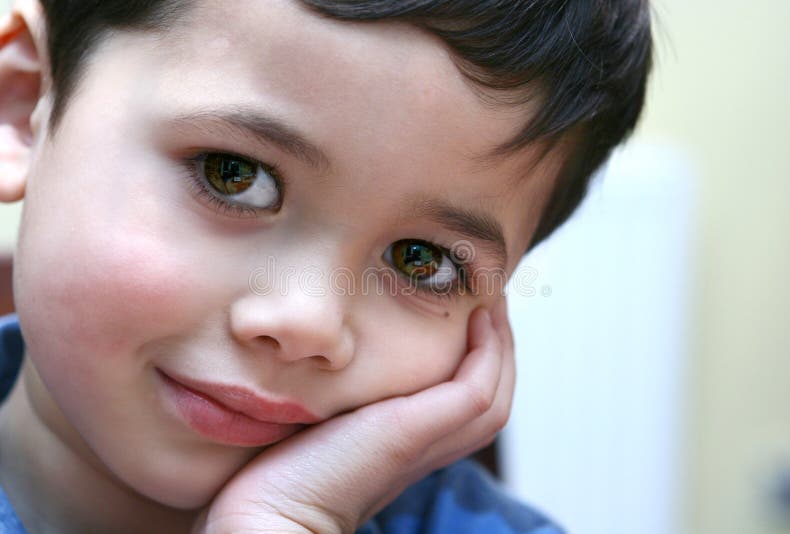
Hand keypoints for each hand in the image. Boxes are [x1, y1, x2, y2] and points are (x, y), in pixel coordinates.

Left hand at [192, 299, 515, 533]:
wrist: (265, 515)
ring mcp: (422, 441)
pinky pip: (476, 394)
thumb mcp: (317, 417)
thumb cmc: (274, 471)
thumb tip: (320, 349)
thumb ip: (335, 393)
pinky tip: (477, 317)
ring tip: (491, 302)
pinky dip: (487, 355)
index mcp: (405, 443)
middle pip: (492, 398)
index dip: (476, 358)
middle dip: (498, 346)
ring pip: (494, 396)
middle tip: (492, 299)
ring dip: (501, 345)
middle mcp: (423, 446)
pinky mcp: (410, 434)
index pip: (463, 401)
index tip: (469, 313)